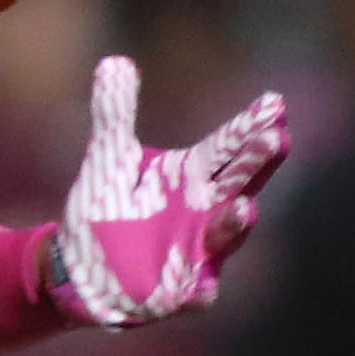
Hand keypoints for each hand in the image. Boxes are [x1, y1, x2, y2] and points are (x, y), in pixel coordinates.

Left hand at [45, 56, 288, 328]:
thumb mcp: (108, 158)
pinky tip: (202, 287)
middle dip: (259, 164)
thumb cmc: (108, 207)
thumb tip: (114, 62)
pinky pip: (196, 293)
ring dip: (237, 224)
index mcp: (194, 176)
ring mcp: (197, 252)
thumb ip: (115, 113)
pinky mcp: (178, 291)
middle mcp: (207, 211)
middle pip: (240, 184)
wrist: (78, 265)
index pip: (229, 146)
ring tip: (244, 207)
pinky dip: (200, 290)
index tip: (274, 103)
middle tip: (275, 138)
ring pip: (226, 238)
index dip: (251, 126)